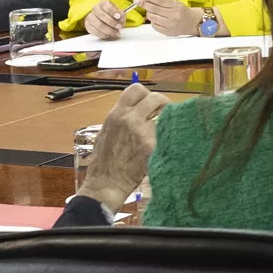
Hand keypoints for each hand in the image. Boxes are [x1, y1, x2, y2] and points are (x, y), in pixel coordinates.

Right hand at [81, 0, 123, 40]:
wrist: (101, 18)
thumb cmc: (111, 14)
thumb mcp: (118, 12)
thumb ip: (121, 15)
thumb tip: (121, 18)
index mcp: (103, 3)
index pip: (106, 5)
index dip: (112, 11)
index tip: (118, 16)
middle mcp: (95, 9)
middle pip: (101, 15)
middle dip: (112, 22)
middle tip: (119, 26)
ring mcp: (90, 17)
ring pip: (99, 25)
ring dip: (109, 30)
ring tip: (116, 32)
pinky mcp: (88, 26)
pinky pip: (96, 32)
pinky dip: (105, 35)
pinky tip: (110, 34)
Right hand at [81, 83, 162, 208]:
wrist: (106, 183)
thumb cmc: (104, 160)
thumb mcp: (107, 131)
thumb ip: (123, 117)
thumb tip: (139, 110)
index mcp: (117, 114)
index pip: (136, 89)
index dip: (146, 95)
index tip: (150, 105)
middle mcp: (130, 119)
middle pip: (156, 98)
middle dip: (163, 105)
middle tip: (164, 115)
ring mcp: (142, 132)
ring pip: (165, 116)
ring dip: (166, 123)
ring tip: (163, 133)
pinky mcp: (152, 147)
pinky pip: (166, 135)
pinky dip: (167, 139)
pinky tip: (163, 146)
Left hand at [138, 0, 200, 34]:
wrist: (192, 22)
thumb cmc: (182, 11)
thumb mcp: (175, 2)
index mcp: (176, 6)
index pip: (160, 1)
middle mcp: (174, 15)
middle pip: (155, 9)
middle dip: (144, 4)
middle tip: (137, 1)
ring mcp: (170, 25)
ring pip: (153, 17)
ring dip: (148, 13)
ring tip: (148, 10)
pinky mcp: (167, 32)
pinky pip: (154, 25)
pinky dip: (152, 21)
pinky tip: (154, 18)